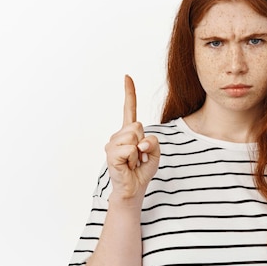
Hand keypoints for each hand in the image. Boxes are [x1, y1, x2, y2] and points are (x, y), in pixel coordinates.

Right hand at [105, 75, 159, 200]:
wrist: (134, 188)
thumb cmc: (142, 170)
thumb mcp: (155, 153)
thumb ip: (153, 142)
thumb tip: (140, 143)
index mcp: (129, 132)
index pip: (129, 109)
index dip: (129, 93)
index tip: (127, 76)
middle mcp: (118, 135)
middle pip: (138, 125)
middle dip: (145, 142)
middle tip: (139, 156)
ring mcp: (112, 143)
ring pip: (134, 136)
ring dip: (139, 152)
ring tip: (133, 161)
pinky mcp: (111, 154)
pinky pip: (130, 148)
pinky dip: (133, 158)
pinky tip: (127, 165)